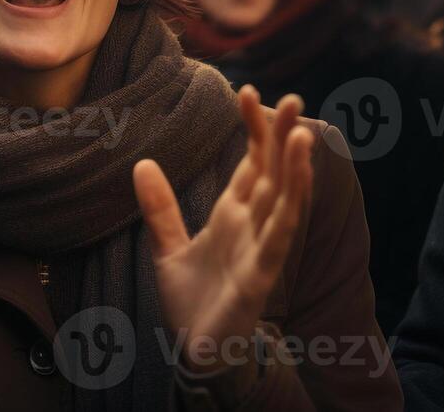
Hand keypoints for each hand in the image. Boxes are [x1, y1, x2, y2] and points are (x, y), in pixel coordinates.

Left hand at [135, 86, 315, 372]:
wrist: (195, 351)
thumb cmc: (191, 302)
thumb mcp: (166, 247)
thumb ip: (160, 207)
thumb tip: (142, 163)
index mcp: (232, 215)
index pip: (250, 164)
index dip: (253, 130)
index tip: (249, 92)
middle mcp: (251, 226)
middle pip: (272, 173)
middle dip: (280, 137)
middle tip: (290, 97)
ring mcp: (260, 248)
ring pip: (283, 200)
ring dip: (294, 166)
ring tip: (301, 130)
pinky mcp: (261, 274)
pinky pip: (279, 235)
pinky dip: (290, 207)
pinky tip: (298, 181)